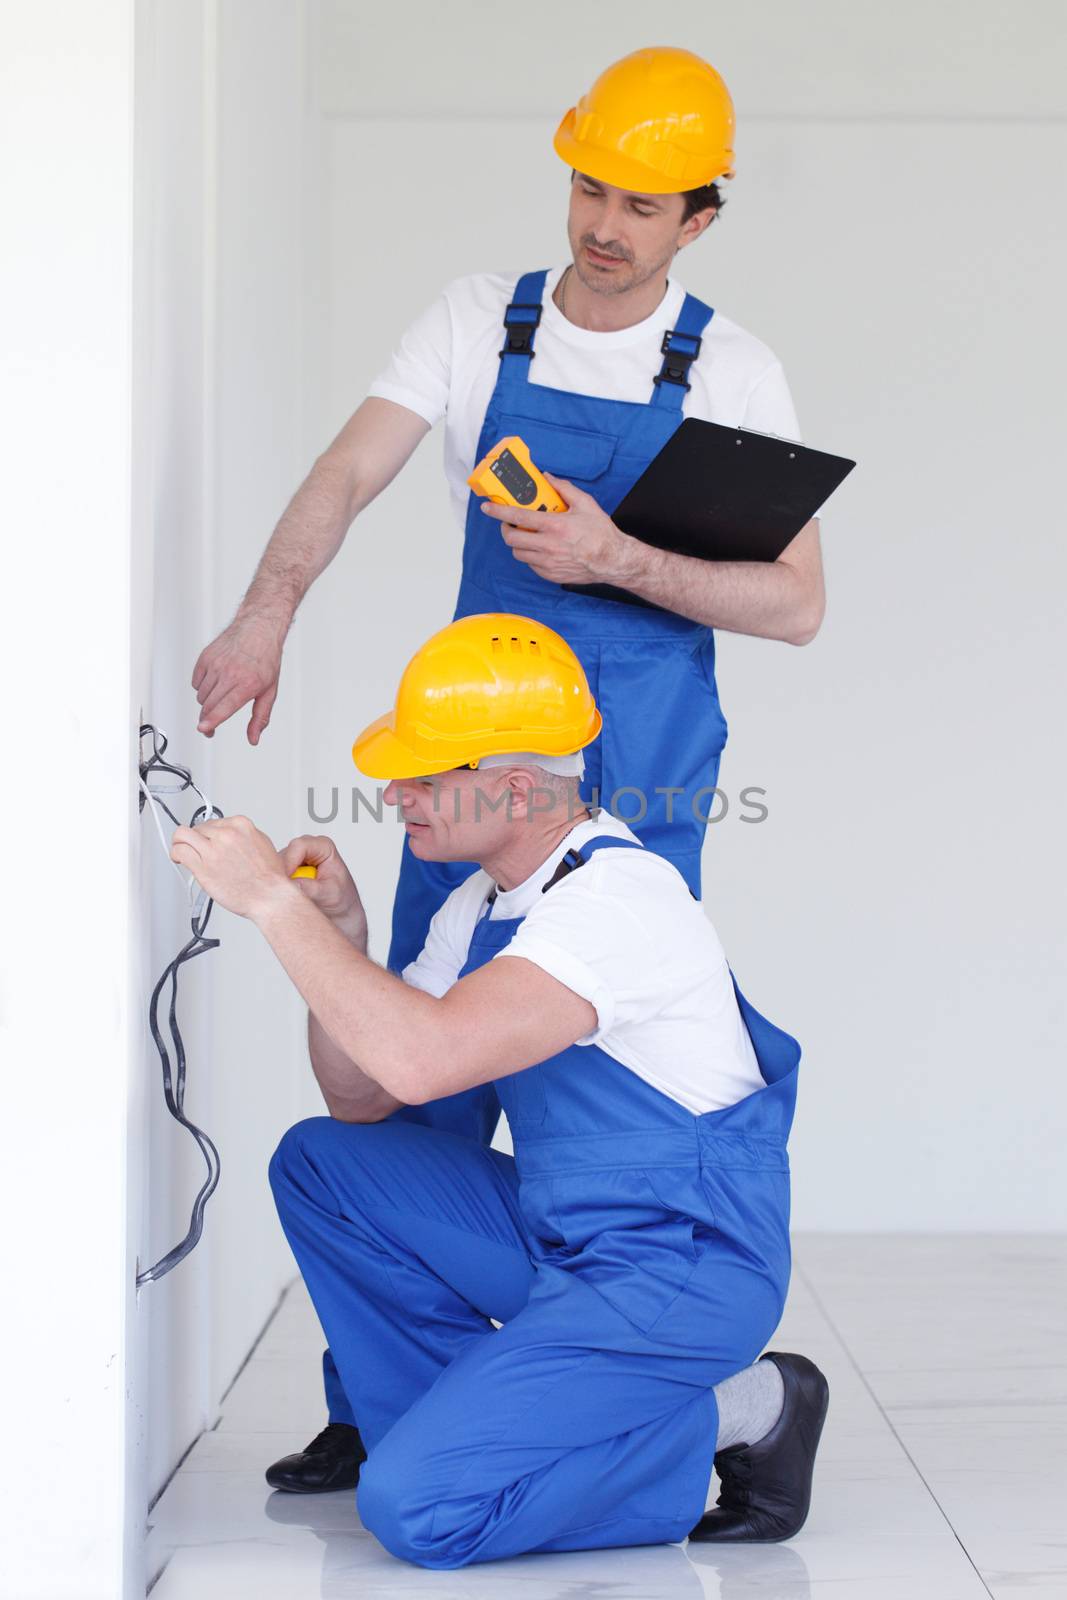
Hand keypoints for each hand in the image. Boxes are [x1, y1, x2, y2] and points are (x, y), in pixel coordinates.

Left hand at [170, 815, 292, 921]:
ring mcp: (213, 849)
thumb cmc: (268, 878)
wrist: (269, 896)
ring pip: (183, 834)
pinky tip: (179, 859)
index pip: (215, 821)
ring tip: (182, 849)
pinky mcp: (202, 866)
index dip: (210, 833)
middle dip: (198, 839)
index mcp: (241, 825)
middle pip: (199, 827)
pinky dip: (175, 854)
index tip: (209, 841)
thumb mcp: (263, 844)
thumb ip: (243, 837)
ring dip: (180, 841)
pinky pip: (179, 851)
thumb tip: (230, 837)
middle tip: (198, 849)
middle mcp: (226, 834)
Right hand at [192, 611, 287, 743]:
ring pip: (201, 696)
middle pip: (208, 705)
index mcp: (247, 683)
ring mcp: (216, 664)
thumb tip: (253, 738)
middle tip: (210, 724)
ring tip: (221, 694)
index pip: (224, 707)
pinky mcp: (205, 657)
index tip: (203, 729)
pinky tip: (215, 682)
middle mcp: (229, 673)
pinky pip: (196, 682)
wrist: (258, 629)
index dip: (211, 721)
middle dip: (207, 718)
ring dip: (207, 702)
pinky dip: (202, 687)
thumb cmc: (266, 659)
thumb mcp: (270, 691)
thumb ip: (260, 717)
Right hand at [280, 834, 367, 944]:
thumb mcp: (330, 895)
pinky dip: (273, 888)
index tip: (287, 881)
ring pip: (273, 866)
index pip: (299, 846)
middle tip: (282, 893)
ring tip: (285, 898)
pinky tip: (280, 899)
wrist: (339, 915)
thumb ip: (312, 888)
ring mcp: (292, 860)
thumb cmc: (341, 900)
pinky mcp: (282, 872)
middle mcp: (305, 850)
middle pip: (283, 854)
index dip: (290, 862)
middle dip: (280, 874)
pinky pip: (269, 876)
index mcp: (322, 847)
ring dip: (276, 882)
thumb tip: (293, 885)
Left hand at [478, 472, 641, 585]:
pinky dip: (530, 555)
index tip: (488, 507)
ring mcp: (547, 563)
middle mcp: (548, 546)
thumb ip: (563, 488)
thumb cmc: (600, 533)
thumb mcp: (585, 503)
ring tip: (527, 536)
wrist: (612, 560)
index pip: (518, 517)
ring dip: (518, 543)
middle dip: (506, 529)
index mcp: (554, 526)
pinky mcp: (550, 574)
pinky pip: (530, 564)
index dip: (498, 511)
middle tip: (511, 523)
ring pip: (518, 553)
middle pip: (511, 538)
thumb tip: (547, 478)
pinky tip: (541, 548)